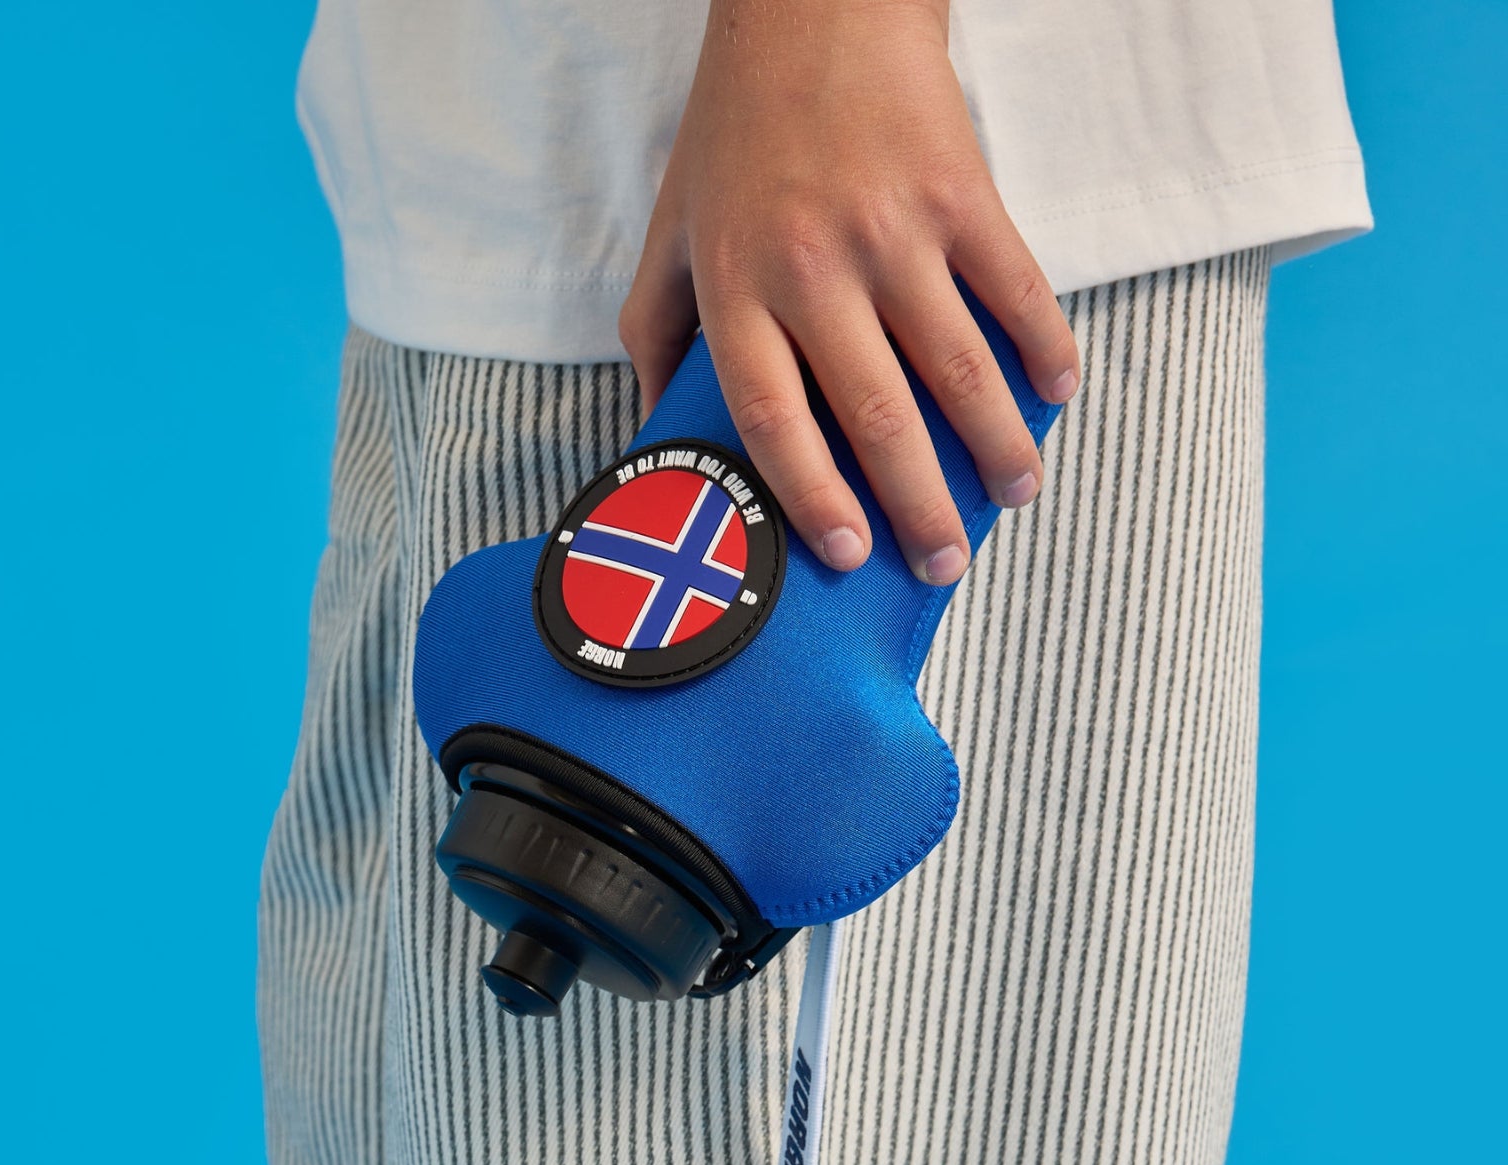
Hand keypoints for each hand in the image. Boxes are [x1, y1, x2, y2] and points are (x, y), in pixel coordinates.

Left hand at [619, 0, 1077, 581]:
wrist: (811, 5)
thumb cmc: (732, 137)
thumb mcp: (669, 237)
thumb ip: (655, 342)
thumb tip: (652, 439)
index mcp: (737, 291)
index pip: (776, 423)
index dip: (814, 500)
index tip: (849, 555)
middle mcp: (813, 268)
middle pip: (876, 418)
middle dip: (919, 507)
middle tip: (945, 565)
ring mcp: (892, 229)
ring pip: (958, 367)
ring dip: (998, 445)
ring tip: (1018, 495)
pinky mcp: (959, 188)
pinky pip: (1014, 286)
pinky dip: (1043, 347)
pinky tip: (1055, 396)